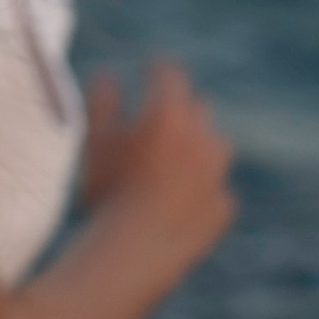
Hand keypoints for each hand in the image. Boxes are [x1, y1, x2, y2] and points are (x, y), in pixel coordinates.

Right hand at [79, 61, 235, 272]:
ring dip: (197, 145)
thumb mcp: (95, 140)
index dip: (157, 69)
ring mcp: (217, 172)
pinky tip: (179, 198)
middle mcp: (202, 136)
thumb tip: (106, 74)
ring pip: (214, 145)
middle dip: (179, 107)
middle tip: (156, 117)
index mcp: (170, 111)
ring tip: (172, 158)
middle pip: (197, 107)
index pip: (169, 74)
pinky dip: (201, 186)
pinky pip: (215, 187)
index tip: (148, 68)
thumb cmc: (109, 189)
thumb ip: (102, 101)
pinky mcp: (223, 205)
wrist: (137, 250)